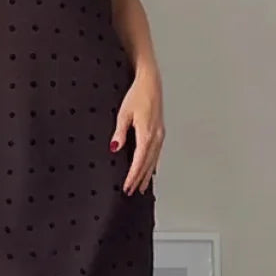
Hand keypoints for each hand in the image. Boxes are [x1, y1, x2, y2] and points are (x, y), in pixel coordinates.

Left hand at [111, 68, 164, 194]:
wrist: (151, 82)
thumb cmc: (138, 95)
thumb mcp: (123, 113)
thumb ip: (120, 132)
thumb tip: (115, 148)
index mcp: (147, 133)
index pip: (139, 161)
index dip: (133, 175)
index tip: (127, 186)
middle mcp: (156, 136)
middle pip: (147, 164)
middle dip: (139, 179)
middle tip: (131, 192)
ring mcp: (160, 134)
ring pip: (154, 160)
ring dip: (146, 174)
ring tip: (141, 187)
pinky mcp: (160, 131)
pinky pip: (157, 153)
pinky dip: (152, 164)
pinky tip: (150, 170)